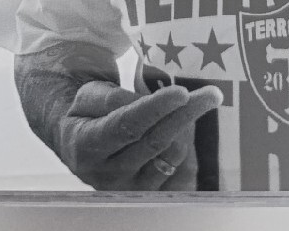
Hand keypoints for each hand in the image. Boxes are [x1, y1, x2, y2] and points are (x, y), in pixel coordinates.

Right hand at [57, 81, 222, 190]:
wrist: (77, 147)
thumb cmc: (86, 116)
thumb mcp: (88, 97)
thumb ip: (114, 97)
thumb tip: (149, 103)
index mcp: (87, 146)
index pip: (127, 126)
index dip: (156, 109)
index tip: (182, 92)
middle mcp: (108, 174)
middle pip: (155, 142)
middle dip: (186, 114)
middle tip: (211, 94)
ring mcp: (129, 189)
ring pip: (170, 156)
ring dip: (185, 128)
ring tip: (189, 105)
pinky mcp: (147, 196)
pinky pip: (178, 171)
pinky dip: (184, 145)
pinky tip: (182, 129)